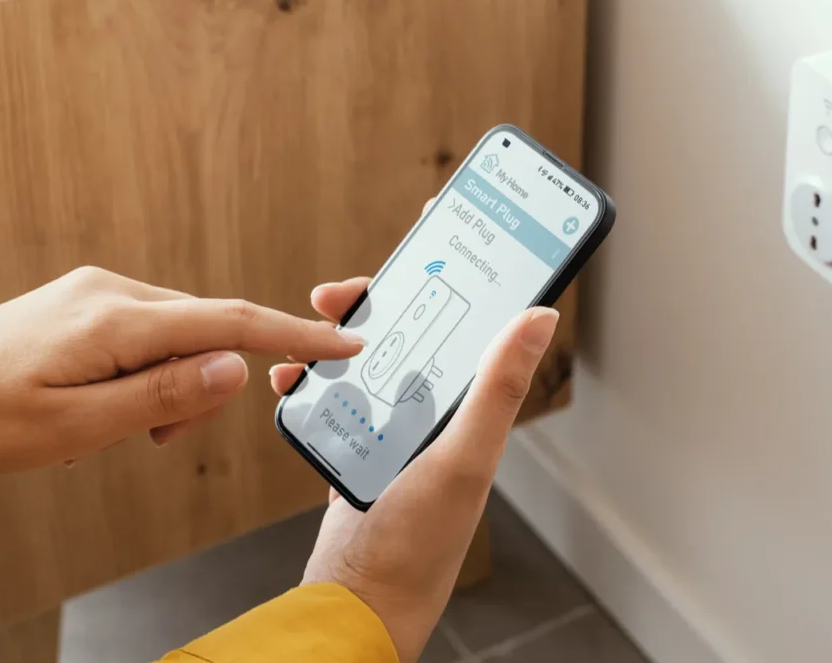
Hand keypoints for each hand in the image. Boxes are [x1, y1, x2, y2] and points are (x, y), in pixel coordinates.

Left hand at [0, 266, 364, 473]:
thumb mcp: (79, 427)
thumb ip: (164, 397)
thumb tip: (235, 368)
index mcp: (117, 320)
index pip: (230, 322)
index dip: (294, 335)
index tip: (345, 343)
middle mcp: (113, 292)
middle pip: (205, 334)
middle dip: (203, 390)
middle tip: (155, 439)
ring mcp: (98, 293)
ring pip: (176, 338)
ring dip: (170, 388)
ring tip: (113, 428)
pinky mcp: (85, 303)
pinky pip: (145, 335)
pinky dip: (147, 375)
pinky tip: (104, 405)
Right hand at [270, 278, 558, 662]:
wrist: (357, 601)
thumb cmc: (418, 543)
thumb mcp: (463, 458)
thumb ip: (497, 389)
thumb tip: (540, 317)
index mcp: (472, 410)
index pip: (472, 324)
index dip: (458, 276)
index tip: (431, 231)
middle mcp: (437, 415)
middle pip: (411, 334)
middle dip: (376, 304)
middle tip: (340, 294)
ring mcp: (393, 431)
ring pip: (368, 361)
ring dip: (336, 340)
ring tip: (308, 331)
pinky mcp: (356, 449)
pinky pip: (334, 398)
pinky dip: (311, 383)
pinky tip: (291, 379)